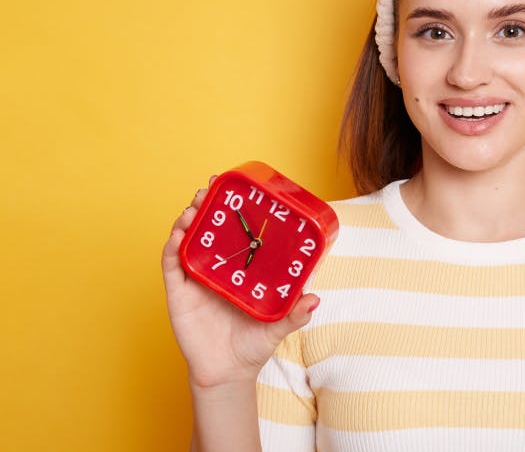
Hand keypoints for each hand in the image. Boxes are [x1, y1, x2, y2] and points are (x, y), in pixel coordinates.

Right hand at [161, 176, 319, 389]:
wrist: (227, 374)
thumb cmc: (253, 344)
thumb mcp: (278, 325)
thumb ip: (295, 314)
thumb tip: (315, 299)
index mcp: (238, 268)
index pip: (234, 231)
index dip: (231, 209)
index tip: (234, 186)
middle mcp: (215, 268)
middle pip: (207, 229)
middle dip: (206, 205)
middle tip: (209, 188)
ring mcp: (195, 279)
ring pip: (186, 241)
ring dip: (187, 221)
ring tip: (193, 207)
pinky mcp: (179, 294)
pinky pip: (172, 267)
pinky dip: (173, 249)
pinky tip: (178, 236)